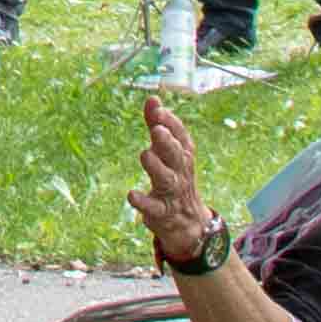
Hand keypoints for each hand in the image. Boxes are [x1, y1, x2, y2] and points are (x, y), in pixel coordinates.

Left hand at [134, 94, 214, 269]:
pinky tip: (131, 195)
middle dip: (167, 143)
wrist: (189, 223)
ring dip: (156, 167)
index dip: (171, 123)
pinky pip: (153, 208)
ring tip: (145, 154)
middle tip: (156, 130)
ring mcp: (172, 193)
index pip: (182, 137)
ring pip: (166, 179)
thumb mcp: (169, 152)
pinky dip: (142, 201)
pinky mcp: (161, 213)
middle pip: (176, 156)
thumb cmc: (175, 177)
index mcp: (183, 155)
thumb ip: (158, 125)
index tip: (158, 110)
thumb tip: (152, 98)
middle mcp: (181, 172)